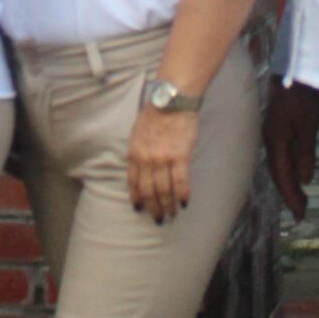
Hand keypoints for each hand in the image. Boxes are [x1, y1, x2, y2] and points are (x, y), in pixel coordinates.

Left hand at [127, 103, 197, 223]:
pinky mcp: (180, 156)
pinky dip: (182, 194)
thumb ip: (139, 150)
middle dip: (153, 207)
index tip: (139, 208)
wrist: (172, 99)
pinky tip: (185, 202)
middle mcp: (146, 159)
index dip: (137, 197)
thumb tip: (142, 167)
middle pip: (149, 190)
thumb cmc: (156, 113)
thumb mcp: (138, 132)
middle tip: (158, 219)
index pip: (133, 182)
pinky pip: (181, 181)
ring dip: (168, 205)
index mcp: (134, 152)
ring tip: (172, 213)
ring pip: (164, 190)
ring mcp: (163, 159)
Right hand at [263, 79, 318, 219]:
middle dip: (289, 194)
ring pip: (280, 166)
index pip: (282, 176)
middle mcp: (271, 141)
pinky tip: (298, 175)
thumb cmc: (301, 96)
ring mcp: (273, 134)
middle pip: (279, 174)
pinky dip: (290, 169)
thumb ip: (305, 152)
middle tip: (301, 213)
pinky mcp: (279, 129)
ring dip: (289, 183)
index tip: (300, 214)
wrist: (293, 72)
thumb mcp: (308, 125)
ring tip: (301, 199)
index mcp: (275, 141)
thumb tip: (305, 180)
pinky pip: (283, 156)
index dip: (290, 196)